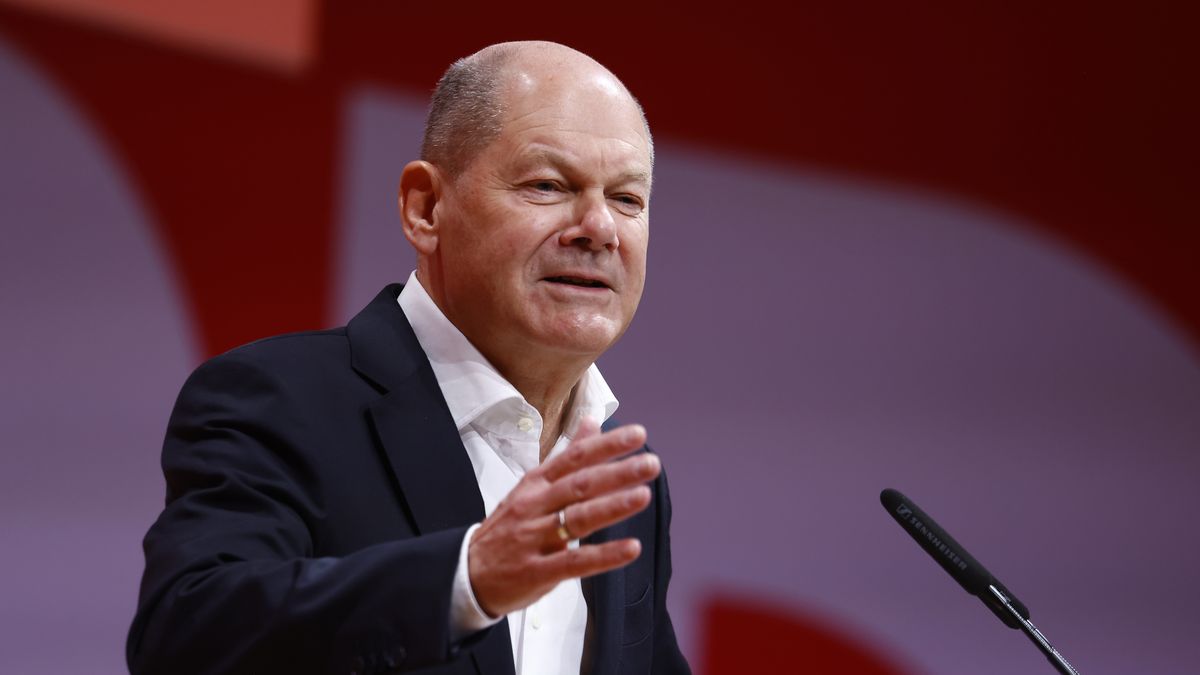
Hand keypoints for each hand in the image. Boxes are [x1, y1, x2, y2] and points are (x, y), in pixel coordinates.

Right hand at [467, 418, 660, 617]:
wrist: (467, 573)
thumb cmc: (508, 527)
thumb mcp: (532, 486)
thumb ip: (567, 456)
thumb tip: (591, 420)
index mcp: (536, 483)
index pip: (574, 457)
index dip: (606, 445)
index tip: (637, 434)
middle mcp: (535, 506)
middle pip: (579, 484)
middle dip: (617, 472)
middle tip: (650, 464)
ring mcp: (534, 538)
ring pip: (577, 518)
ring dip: (612, 507)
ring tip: (642, 495)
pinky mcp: (537, 571)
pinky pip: (575, 562)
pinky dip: (604, 555)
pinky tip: (630, 548)